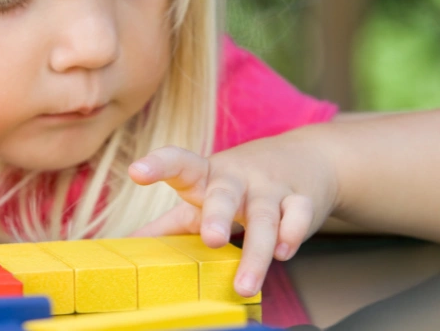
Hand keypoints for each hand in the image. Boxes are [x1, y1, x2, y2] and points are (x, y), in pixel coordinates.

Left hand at [127, 135, 337, 296]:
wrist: (309, 155)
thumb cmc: (242, 183)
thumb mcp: (205, 194)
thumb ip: (169, 222)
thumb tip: (130, 243)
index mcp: (207, 175)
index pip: (180, 163)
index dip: (158, 165)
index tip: (136, 172)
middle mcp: (237, 178)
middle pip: (226, 194)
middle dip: (218, 216)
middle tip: (211, 239)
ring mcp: (270, 187)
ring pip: (265, 216)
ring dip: (256, 252)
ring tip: (244, 284)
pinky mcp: (302, 198)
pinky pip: (299, 215)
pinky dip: (293, 234)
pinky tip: (284, 253)